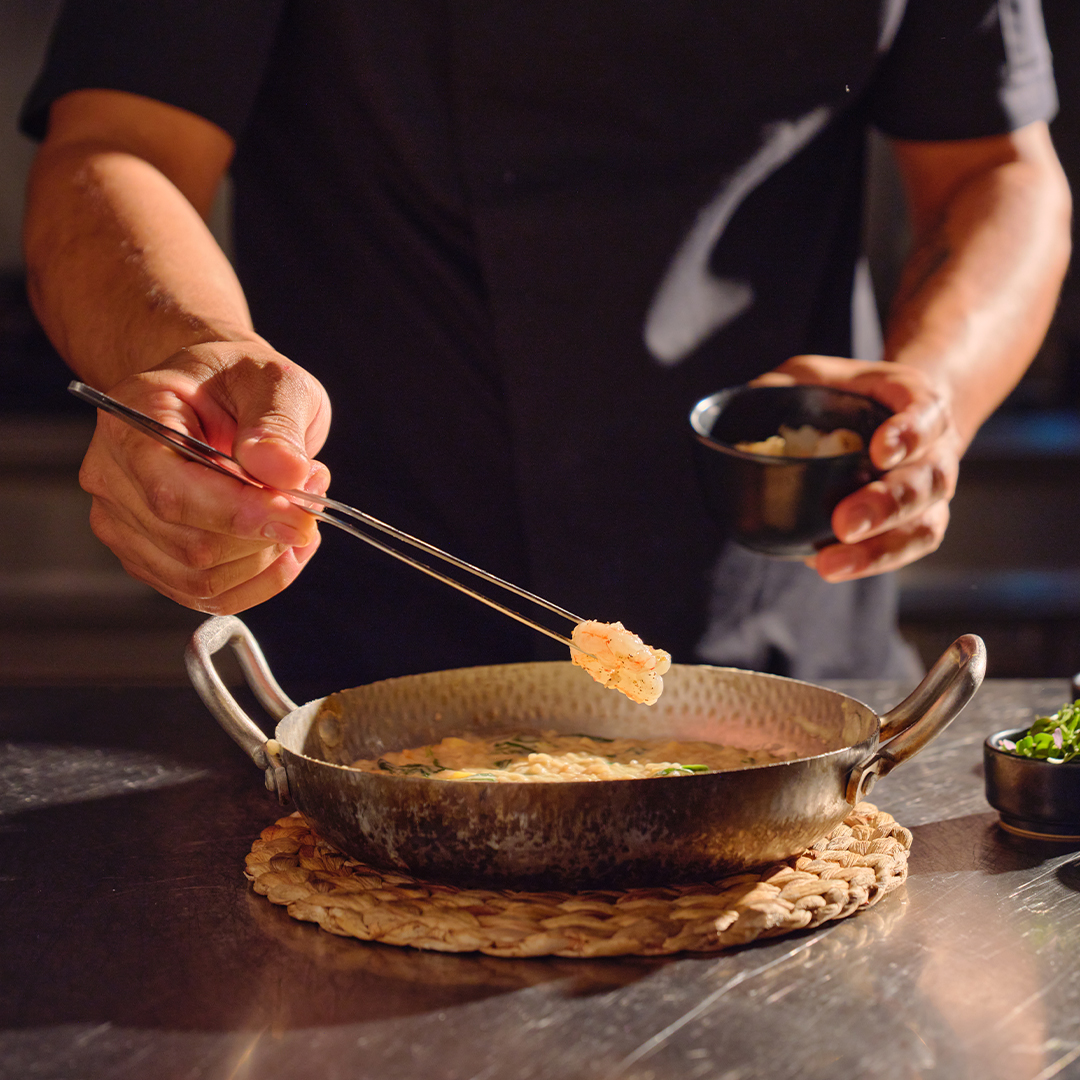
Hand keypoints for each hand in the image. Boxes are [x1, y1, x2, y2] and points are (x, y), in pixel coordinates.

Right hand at [78, 340, 331, 612]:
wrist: (216, 393)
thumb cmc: (238, 381)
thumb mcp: (273, 379)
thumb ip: (277, 422)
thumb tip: (283, 471)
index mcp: (131, 422)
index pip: (174, 495)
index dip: (243, 516)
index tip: (302, 517)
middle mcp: (113, 478)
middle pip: (193, 547)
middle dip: (269, 531)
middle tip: (312, 489)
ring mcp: (125, 525)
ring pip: (204, 580)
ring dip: (271, 556)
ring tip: (299, 505)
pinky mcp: (151, 559)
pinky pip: (210, 595)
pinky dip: (262, 578)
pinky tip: (285, 541)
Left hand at [751, 354, 960, 580]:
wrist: (888, 416)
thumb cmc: (843, 394)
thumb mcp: (809, 375)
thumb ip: (778, 387)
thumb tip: (734, 418)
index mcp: (915, 400)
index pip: (926, 413)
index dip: (909, 432)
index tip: (879, 451)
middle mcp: (933, 448)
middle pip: (928, 479)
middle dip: (886, 504)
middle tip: (844, 522)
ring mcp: (929, 491)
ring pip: (924, 525)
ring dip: (880, 549)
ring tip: (830, 564)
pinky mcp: (916, 523)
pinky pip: (905, 549)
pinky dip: (870, 561)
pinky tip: (826, 564)